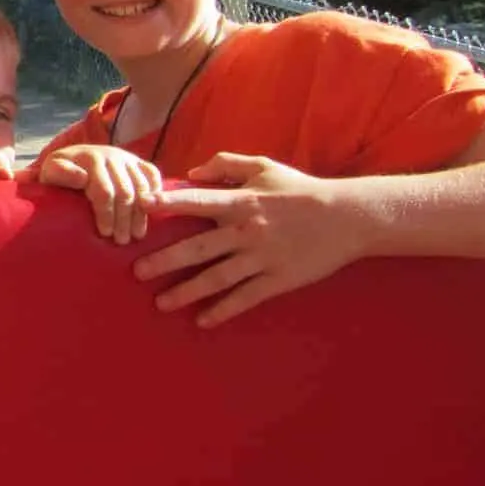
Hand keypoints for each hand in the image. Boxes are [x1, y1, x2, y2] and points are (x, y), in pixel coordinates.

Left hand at [41, 144, 162, 243]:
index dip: (106, 214)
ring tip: (136, 235)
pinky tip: (150, 214)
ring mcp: (127, 158)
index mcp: (90, 158)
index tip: (105, 234)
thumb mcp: (51, 174)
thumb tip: (82, 178)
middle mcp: (111, 155)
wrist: (72, 161)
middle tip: (121, 241)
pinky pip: (153, 176)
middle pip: (125, 192)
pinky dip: (155, 195)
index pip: (104, 191)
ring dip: (141, 214)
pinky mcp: (138, 162)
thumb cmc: (59, 176)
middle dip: (124, 219)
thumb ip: (60, 173)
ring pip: (142, 188)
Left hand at [134, 153, 369, 327]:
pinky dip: (223, 311)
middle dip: (164, 261)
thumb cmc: (302, 190)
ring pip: (216, 279)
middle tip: (136, 272)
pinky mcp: (278, 279)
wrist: (348, 217)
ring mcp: (261, 258)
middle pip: (197, 249)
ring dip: (186, 292)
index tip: (142, 207)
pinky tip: (202, 321)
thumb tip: (190, 173)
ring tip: (160, 303)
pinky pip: (245, 298)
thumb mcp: (264, 167)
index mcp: (241, 201)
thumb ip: (226, 164)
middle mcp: (246, 231)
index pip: (196, 202)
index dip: (167, 203)